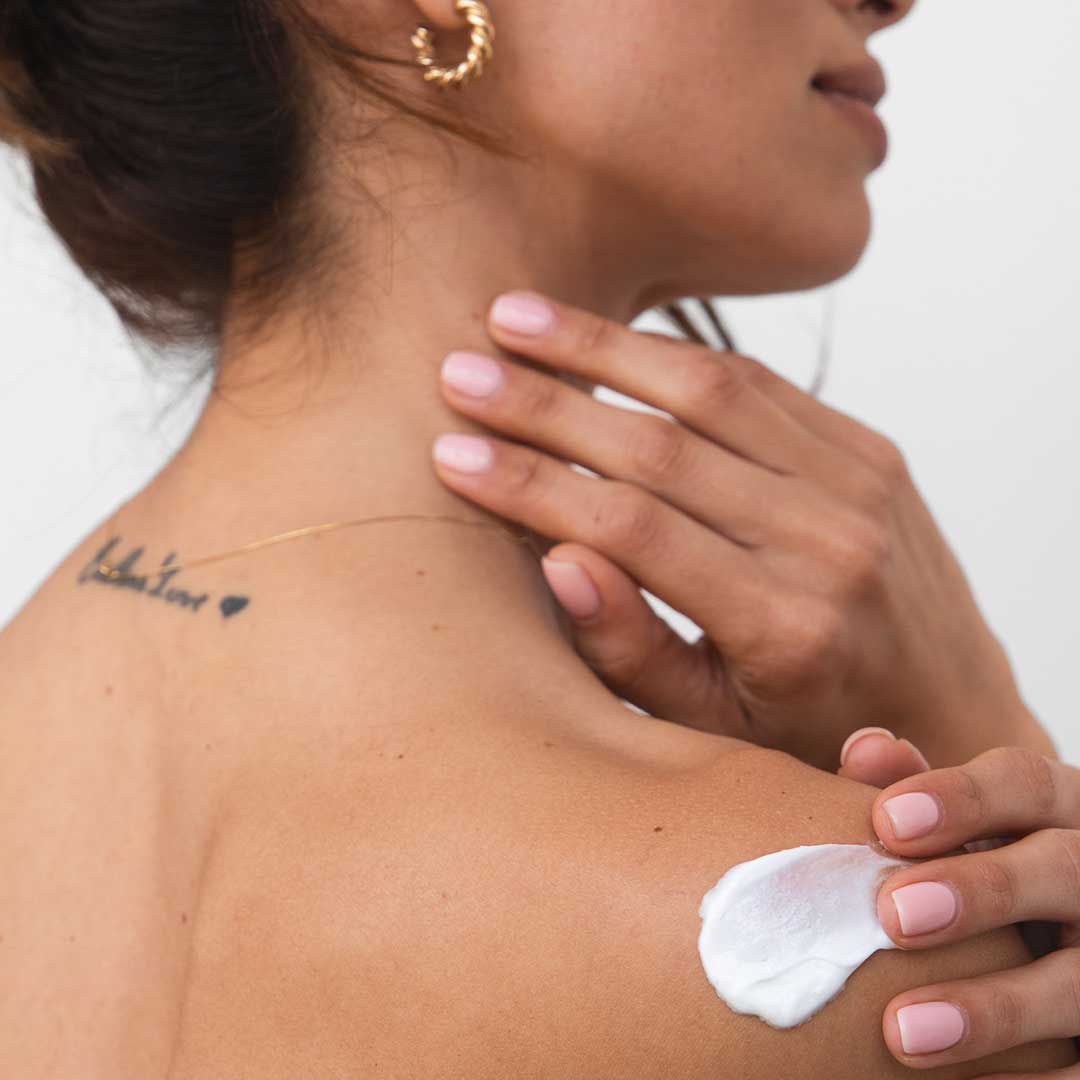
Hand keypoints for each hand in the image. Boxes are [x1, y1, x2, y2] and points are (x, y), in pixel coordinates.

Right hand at [433, 289, 1048, 767]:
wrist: (953, 707)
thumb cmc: (818, 733)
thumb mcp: (718, 728)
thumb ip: (635, 651)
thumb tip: (559, 560)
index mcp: (786, 624)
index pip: (633, 528)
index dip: (534, 485)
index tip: (454, 453)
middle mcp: (830, 541)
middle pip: (661, 444)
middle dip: (546, 402)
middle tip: (460, 370)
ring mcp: (859, 483)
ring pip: (709, 388)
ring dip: (601, 347)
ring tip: (512, 318)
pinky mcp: (870, 448)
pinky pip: (758, 381)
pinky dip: (673, 353)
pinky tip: (605, 336)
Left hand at [846, 729, 1079, 1074]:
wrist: (1063, 941)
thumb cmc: (993, 874)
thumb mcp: (972, 828)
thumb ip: (918, 792)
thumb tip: (864, 749)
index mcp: (1064, 813)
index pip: (1027, 782)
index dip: (959, 798)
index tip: (884, 822)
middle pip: (1063, 868)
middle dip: (979, 889)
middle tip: (894, 916)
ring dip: (995, 1008)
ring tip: (902, 1030)